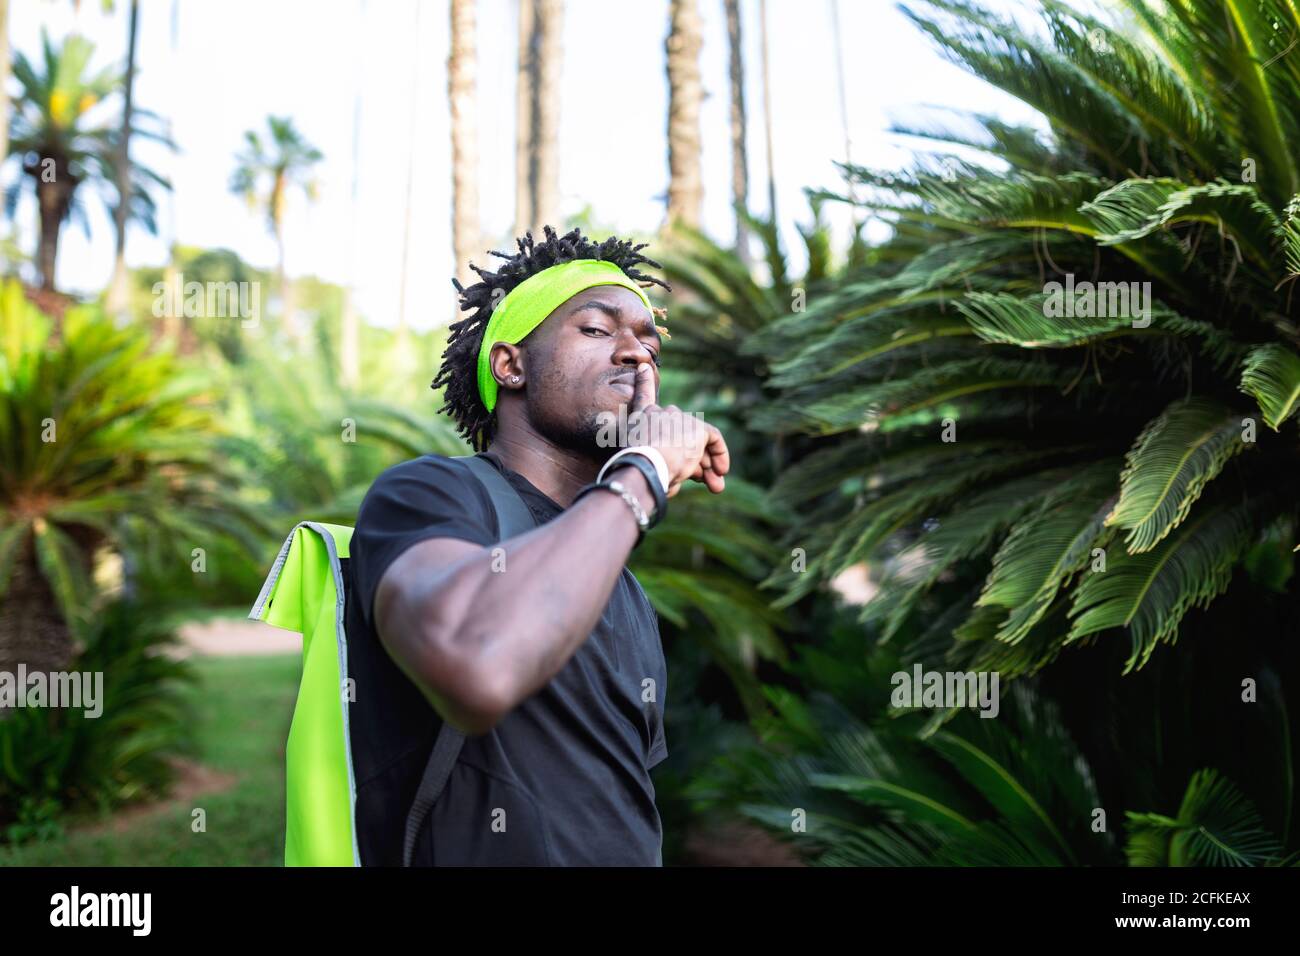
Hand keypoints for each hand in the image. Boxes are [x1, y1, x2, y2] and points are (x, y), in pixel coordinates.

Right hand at [626, 362, 729, 497]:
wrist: (645, 466)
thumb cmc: (637, 474)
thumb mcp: (643, 466)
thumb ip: (660, 467)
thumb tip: (675, 482)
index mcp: (639, 419)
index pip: (643, 395)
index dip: (644, 381)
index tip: (644, 367)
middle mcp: (659, 413)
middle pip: (679, 433)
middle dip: (691, 458)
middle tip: (701, 480)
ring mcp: (679, 418)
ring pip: (697, 440)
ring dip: (706, 463)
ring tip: (714, 485)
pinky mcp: (696, 427)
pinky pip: (713, 438)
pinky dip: (720, 453)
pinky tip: (723, 470)